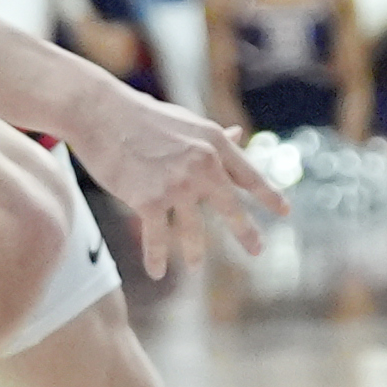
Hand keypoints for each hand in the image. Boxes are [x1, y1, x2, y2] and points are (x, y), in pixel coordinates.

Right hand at [56, 79, 282, 277]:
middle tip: (257, 251)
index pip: (249, 175)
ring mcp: (176, 185)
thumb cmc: (142, 115)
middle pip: (230, 207)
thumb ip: (213, 136)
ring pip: (192, 229)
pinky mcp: (148, 199)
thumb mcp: (186, 122)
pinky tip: (157, 273)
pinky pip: (157, 237)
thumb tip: (239, 135)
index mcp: (214, 143)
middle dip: (245, 232)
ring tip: (197, 266)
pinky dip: (157, 257)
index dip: (269, 196)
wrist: (101, 114)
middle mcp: (202, 165)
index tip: (285, 212)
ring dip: (195, 251)